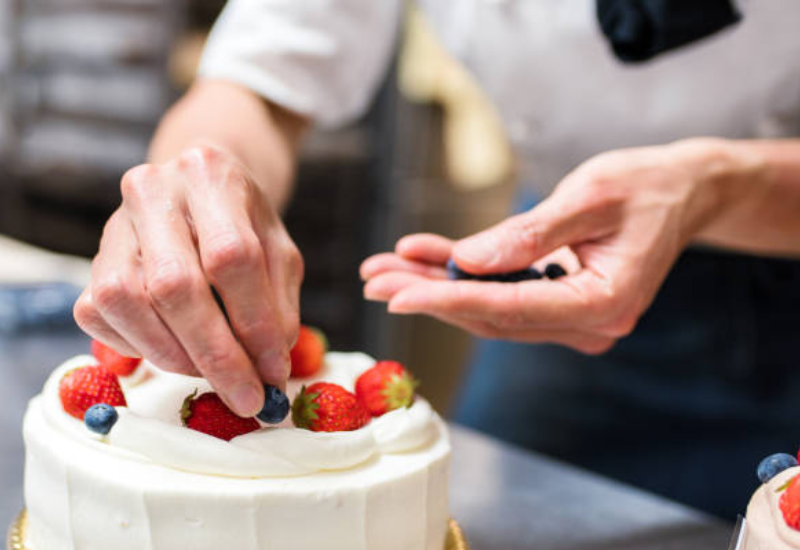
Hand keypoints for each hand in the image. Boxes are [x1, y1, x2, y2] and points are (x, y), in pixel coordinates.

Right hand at [74, 145, 302, 415]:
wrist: (200, 190)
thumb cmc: (245, 226)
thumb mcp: (279, 253)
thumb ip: (278, 305)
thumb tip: (268, 368)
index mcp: (211, 176)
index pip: (231, 256)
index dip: (254, 323)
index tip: (273, 372)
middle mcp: (153, 190)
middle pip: (174, 285)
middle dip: (215, 354)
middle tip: (245, 396)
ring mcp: (114, 224)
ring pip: (127, 302)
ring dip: (175, 355)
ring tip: (212, 372)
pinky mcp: (91, 258)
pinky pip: (100, 314)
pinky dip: (140, 346)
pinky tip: (175, 348)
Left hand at [361, 140, 736, 353]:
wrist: (684, 192)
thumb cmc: (645, 186)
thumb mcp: (590, 196)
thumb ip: (529, 234)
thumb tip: (467, 262)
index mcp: (602, 303)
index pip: (508, 309)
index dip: (447, 300)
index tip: (396, 294)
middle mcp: (587, 324)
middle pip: (490, 315)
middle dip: (427, 294)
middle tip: (373, 277)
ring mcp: (573, 319)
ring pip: (488, 308)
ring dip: (435, 286)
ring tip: (383, 268)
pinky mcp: (559, 304)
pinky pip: (502, 294)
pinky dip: (462, 276)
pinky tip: (423, 256)